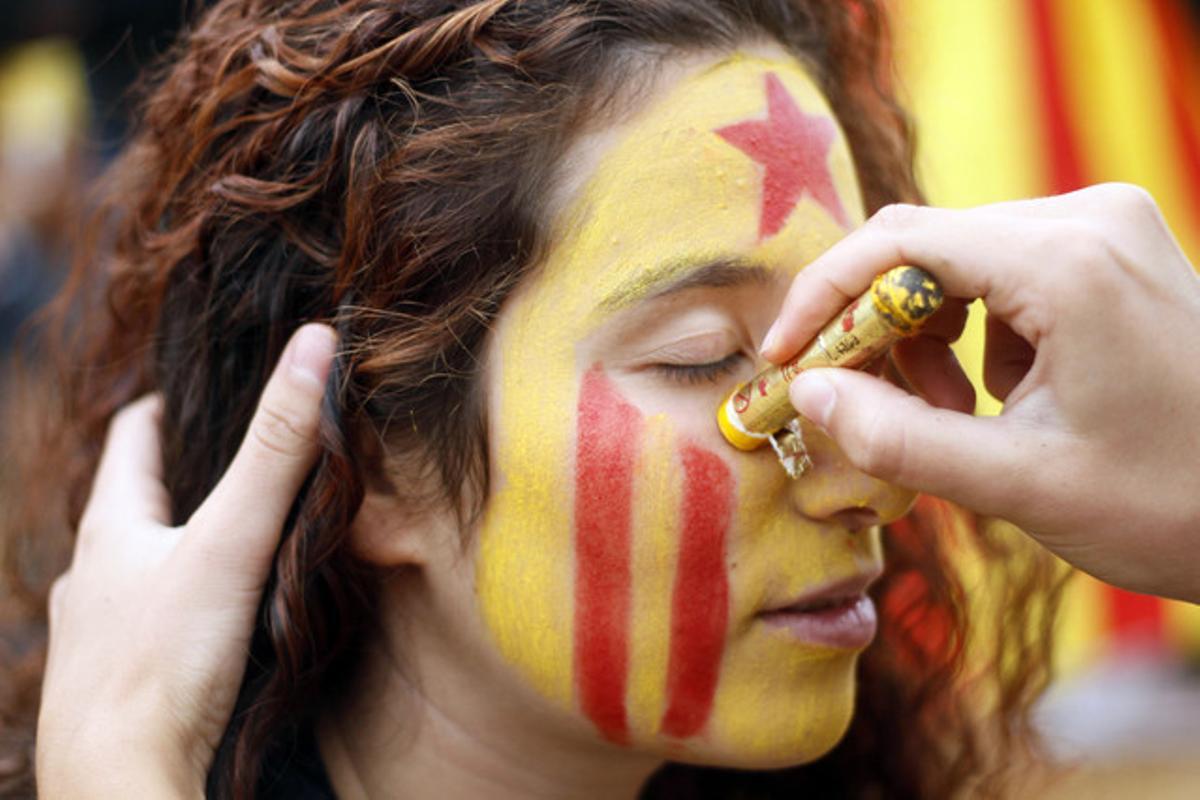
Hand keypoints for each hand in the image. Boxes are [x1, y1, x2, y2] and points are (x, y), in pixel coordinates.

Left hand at [36, 324, 336, 797]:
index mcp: (112, 529)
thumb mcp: (232, 543)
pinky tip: (203, 627)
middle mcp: (91, 575)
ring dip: (172, 547)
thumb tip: (314, 345)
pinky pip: (141, 624)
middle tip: (235, 464)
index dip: (169, 407)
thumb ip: (278, 450)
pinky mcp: (111, 682)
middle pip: (133, 503)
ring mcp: (95, 632)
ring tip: (225, 543)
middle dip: (181, 479)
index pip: (134, 438)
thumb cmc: (166, 661)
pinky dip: (171, 607)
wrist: (120, 782)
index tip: (207, 390)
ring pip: (133, 568)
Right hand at [762, 184, 1199, 603]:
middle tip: (857, 405)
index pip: (899, 242)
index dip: (822, 298)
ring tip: (950, 416)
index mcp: (1068, 263)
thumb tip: (806, 391)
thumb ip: (897, 438)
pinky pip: (1001, 272)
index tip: (783, 358)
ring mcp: (1106, 229)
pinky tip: (1000, 396)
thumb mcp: (1019, 485)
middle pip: (924, 247)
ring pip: (957, 259)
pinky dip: (973, 332)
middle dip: (873, 328)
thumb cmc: (1170, 503)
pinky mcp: (1111, 251)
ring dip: (924, 335)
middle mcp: (1088, 219)